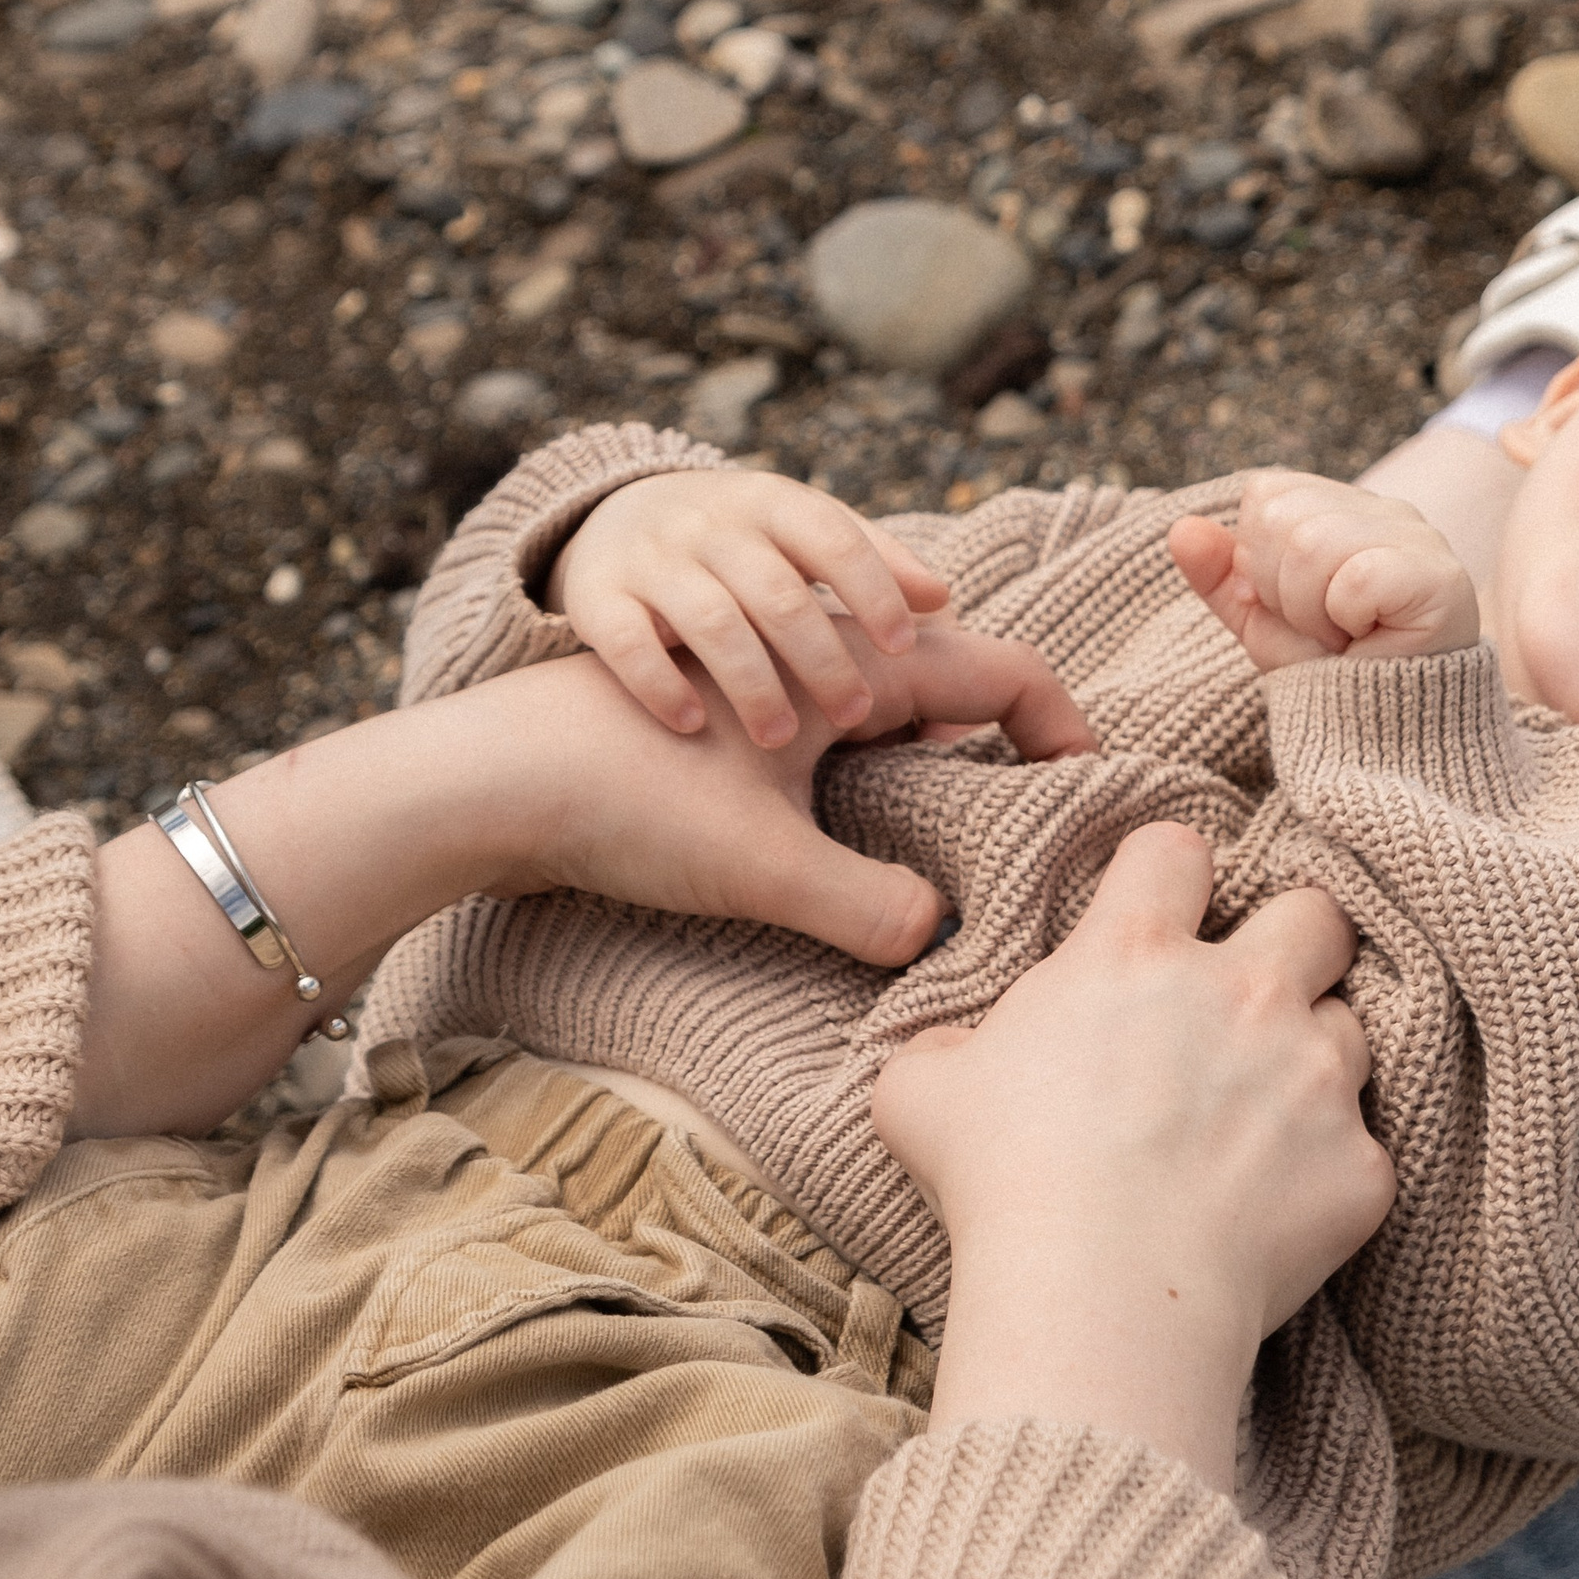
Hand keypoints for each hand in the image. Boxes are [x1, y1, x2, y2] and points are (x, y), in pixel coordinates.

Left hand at [498, 621, 1096, 968]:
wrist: (487, 772)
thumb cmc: (626, 799)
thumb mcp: (762, 867)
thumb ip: (870, 907)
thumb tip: (940, 932)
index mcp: (858, 660)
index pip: (1008, 671)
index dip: (1067, 729)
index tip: (1091, 794)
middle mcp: (826, 647)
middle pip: (962, 679)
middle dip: (1017, 743)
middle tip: (1047, 824)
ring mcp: (779, 670)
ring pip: (901, 699)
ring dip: (950, 751)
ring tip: (973, 833)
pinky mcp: (736, 708)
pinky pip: (843, 723)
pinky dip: (881, 764)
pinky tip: (865, 829)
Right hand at [552, 466, 952, 746]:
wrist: (610, 520)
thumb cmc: (740, 547)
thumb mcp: (800, 535)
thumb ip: (872, 562)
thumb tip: (944, 603)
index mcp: (771, 507)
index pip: (832, 538)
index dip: (872, 590)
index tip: (904, 648)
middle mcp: (710, 526)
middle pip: (776, 591)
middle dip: (820, 657)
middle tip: (853, 716)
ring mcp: (650, 560)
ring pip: (709, 620)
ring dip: (752, 684)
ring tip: (782, 742)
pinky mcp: (596, 598)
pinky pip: (626, 641)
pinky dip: (658, 683)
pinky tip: (692, 726)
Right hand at [874, 823, 1393, 1490]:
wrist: (1100, 1297)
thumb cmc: (1005, 1184)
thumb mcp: (923, 1094)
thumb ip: (945, 1048)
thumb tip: (956, 1053)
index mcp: (1137, 953)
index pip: (1178, 852)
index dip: (1170, 878)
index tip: (1162, 919)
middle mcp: (1245, 993)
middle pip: (1317, 913)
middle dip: (1296, 942)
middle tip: (1255, 997)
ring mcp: (1314, 1077)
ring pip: (1349, 1029)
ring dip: (1313, 1060)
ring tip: (1262, 1118)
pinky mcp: (1358, 1166)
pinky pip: (1362, 1153)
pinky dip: (1326, 1176)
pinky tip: (1274, 1212)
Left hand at [1167, 470, 1478, 674]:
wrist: (1387, 740)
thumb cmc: (1333, 676)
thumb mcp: (1263, 624)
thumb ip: (1222, 575)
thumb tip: (1181, 528)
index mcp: (1345, 508)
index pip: (1267, 493)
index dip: (1260, 561)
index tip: (1298, 608)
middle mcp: (1388, 509)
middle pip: (1281, 515)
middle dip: (1279, 589)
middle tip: (1322, 628)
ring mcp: (1419, 538)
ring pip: (1311, 544)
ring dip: (1308, 610)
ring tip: (1342, 637)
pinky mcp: (1439, 576)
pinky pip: (1355, 579)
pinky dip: (1343, 621)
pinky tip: (1368, 641)